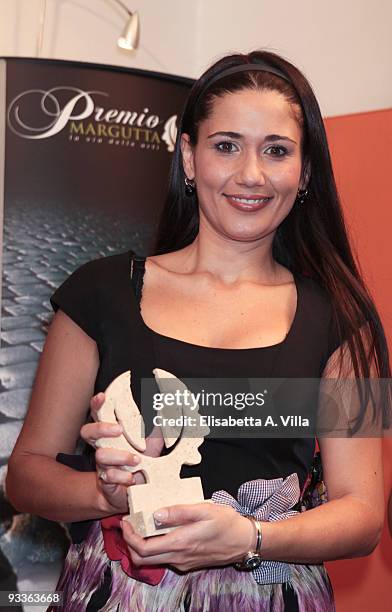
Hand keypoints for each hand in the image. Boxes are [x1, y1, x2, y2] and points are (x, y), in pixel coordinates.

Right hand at [80, 392, 164, 513]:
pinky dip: (121, 476)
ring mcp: (103, 465)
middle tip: (119, 430)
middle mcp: (103, 447)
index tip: (103, 396)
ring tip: (137, 460)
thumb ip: (158, 427)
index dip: (97, 405)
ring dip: (119, 456)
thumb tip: (169, 410)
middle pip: (88, 432)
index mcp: (112, 434)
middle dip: (101, 428)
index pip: (99, 415)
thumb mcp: (153, 443)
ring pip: (100, 456)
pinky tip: (132, 478)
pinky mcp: (106, 482)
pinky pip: (108, 477)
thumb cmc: (141, 463)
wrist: (134, 492)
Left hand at [120, 502, 254, 571]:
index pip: (143, 549)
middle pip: (143, 559)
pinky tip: (161, 529)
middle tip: (129, 524)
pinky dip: (156, 546)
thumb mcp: (204, 510)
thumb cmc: (226, 523)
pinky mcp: (188, 563)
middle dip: (130, 543)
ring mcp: (183, 562)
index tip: (125, 522)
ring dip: (142, 545)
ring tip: (143, 524)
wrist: (244, 541)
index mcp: (180, 543)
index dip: (129, 537)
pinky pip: (165, 557)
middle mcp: (179, 557)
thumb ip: (179, 512)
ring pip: (153, 560)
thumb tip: (156, 513)